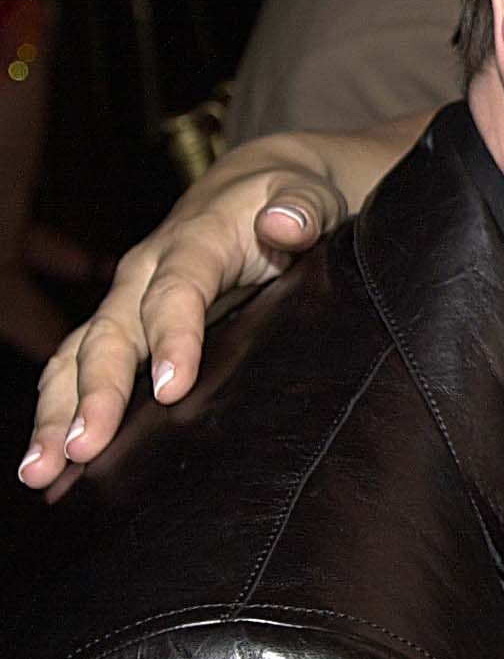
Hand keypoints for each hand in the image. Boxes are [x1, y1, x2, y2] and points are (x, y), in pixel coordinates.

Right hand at [16, 138, 348, 487]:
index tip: (171, 388)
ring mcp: (127, 301)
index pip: (178, 290)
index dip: (172, 337)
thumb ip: (301, 208)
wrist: (254, 187)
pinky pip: (76, 369)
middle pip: (112, 332)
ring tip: (42, 471)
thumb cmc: (287, 198)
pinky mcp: (122, 326)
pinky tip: (49, 465)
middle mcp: (145, 273)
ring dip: (57, 413)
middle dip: (96, 391)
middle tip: (84, 448)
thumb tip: (287, 222)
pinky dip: (58, 413)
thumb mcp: (305, 194)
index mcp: (194, 242)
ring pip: (77, 356)